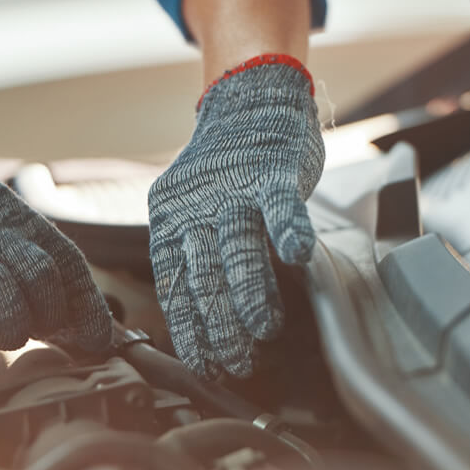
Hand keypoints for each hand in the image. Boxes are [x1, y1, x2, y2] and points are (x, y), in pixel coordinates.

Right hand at [0, 167, 112, 372]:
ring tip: (10, 343)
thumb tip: (72, 321)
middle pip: (41, 272)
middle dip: (51, 316)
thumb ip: (23, 267)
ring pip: (4, 290)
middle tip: (43, 337)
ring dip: (17, 329)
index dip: (86, 302)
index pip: (65, 257)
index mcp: (10, 212)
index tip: (98, 338)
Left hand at [148, 56, 323, 378]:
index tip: (205, 366)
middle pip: (204, 275)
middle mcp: (196, 209)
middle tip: (238, 362)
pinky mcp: (273, 173)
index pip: (175, 286)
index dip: (189, 328)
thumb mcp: (190, 212)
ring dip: (250, 290)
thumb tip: (201, 321)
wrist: (247, 103)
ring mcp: (235, 190)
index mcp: (171, 223)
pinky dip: (290, 230)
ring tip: (263, 328)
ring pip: (238, 246)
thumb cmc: (223, 173)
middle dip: (219, 324)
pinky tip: (298, 257)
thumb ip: (192, 256)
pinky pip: (282, 205)